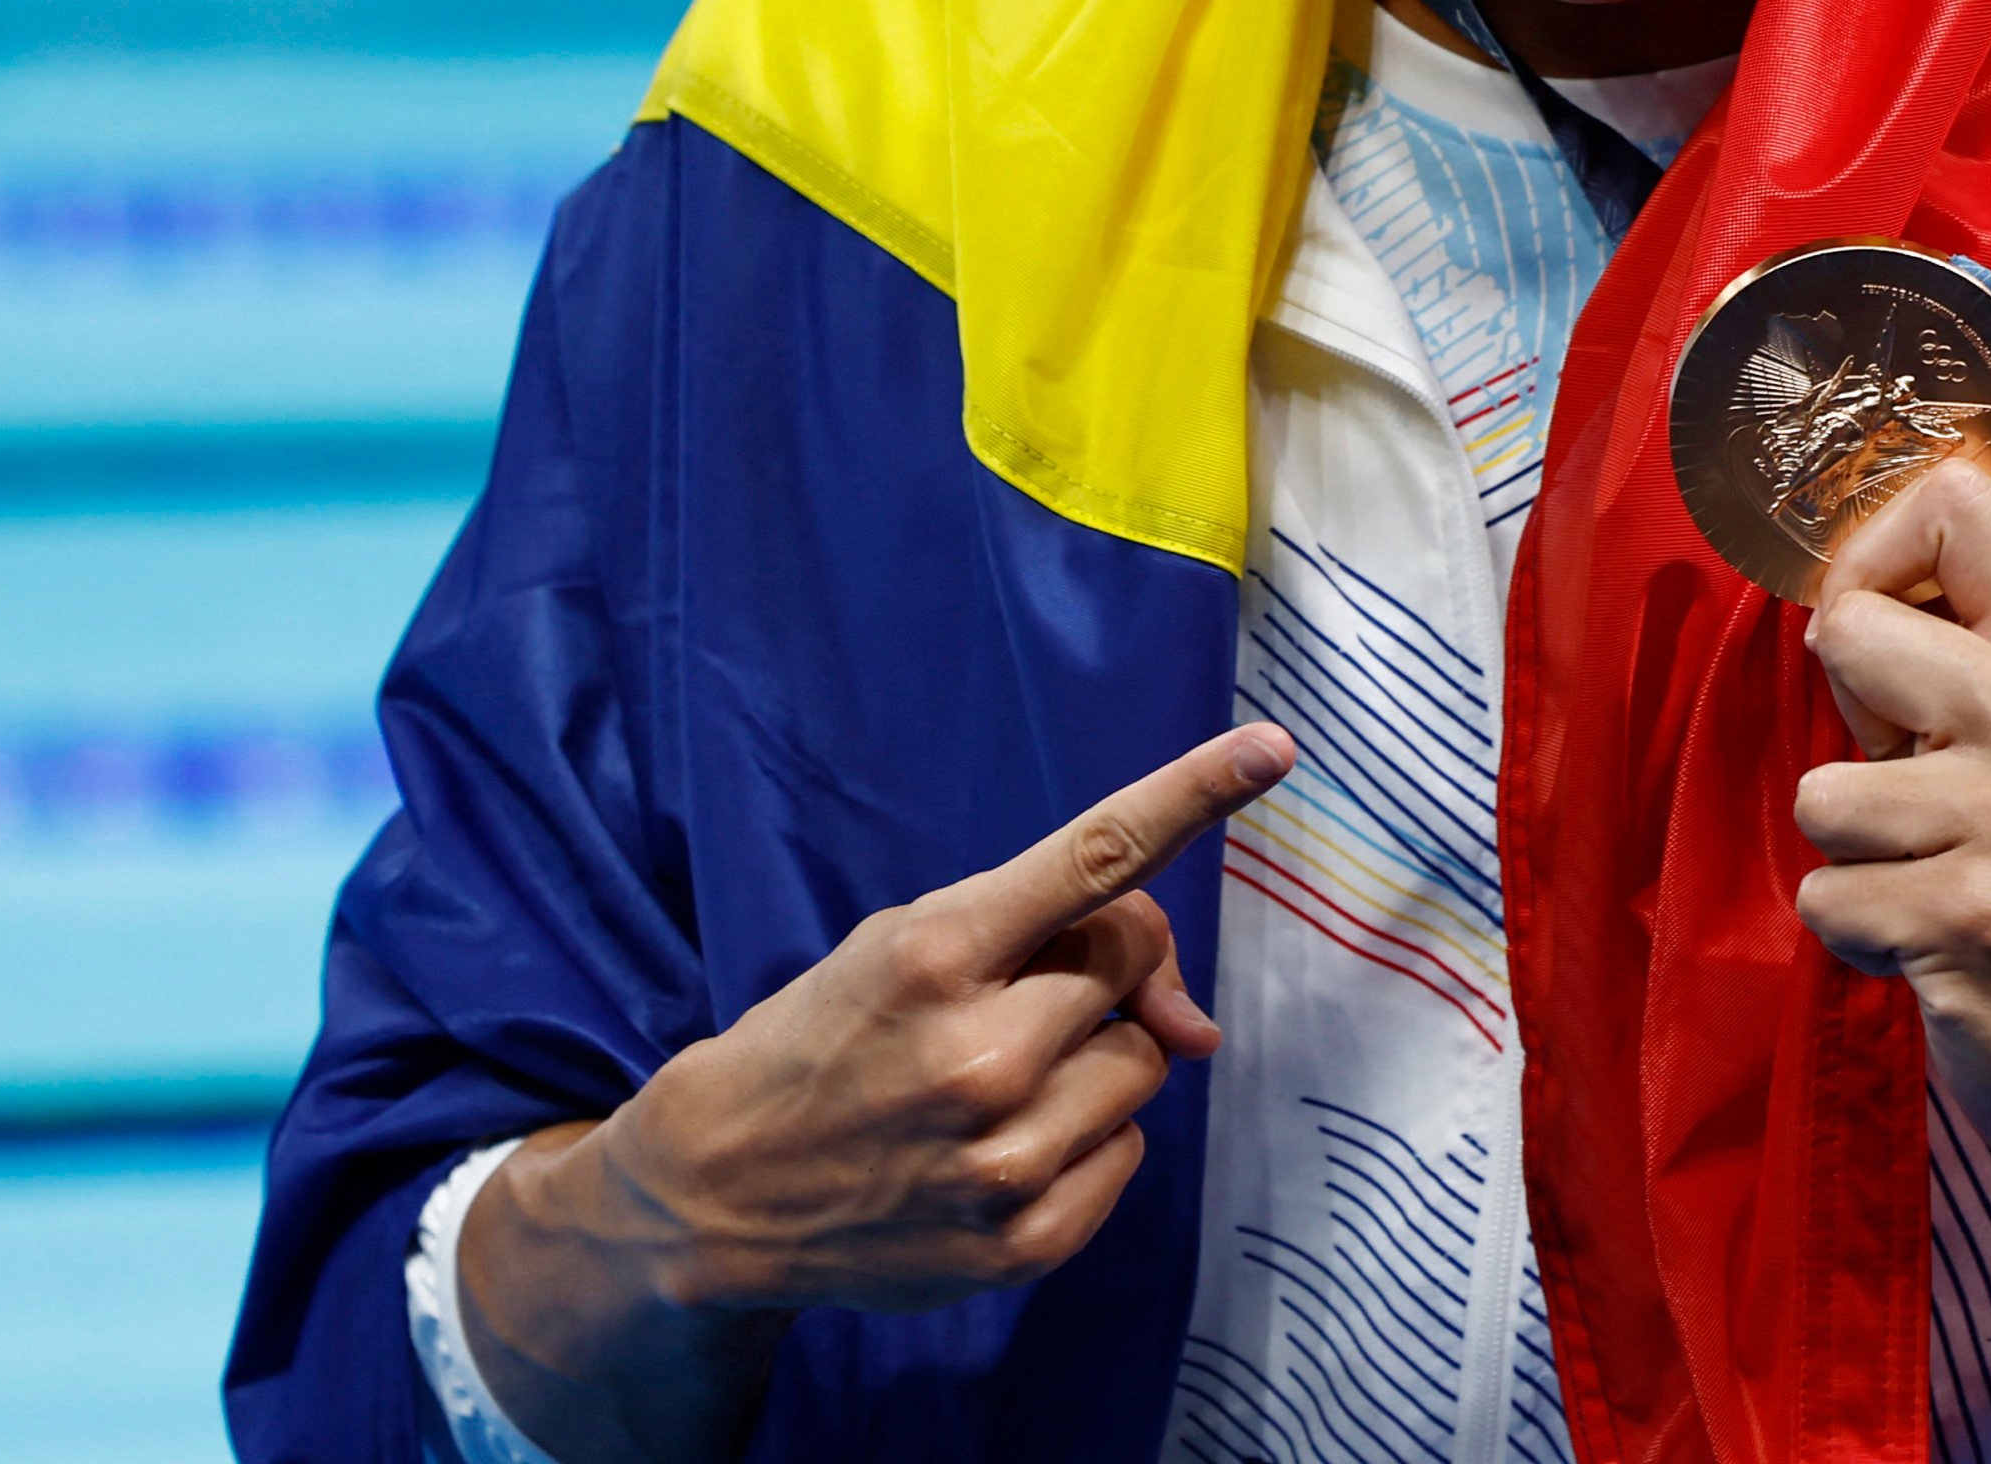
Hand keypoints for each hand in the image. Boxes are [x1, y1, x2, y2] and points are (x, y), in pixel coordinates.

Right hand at [459, 723, 1295, 1463]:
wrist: (718, 1189)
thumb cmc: (829, 1038)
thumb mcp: (904, 946)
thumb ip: (1052, 945)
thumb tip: (1198, 1027)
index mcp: (936, 955)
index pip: (1091, 858)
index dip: (1192, 793)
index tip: (1272, 746)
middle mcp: (977, 1057)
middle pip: (1132, 964)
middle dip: (1098, 969)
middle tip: (1017, 997)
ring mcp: (1002, 1161)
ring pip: (1146, 1063)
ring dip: (1095, 1058)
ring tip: (998, 1081)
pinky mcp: (1022, 1244)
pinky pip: (1130, 1154)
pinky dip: (1087, 1140)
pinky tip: (1002, 1145)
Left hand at [1793, 466, 1990, 1463]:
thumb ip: (1955, 657)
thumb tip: (1837, 595)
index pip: (1964, 503)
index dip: (1874, 551)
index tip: (1875, 627)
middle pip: (1849, 630)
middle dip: (1850, 729)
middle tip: (1912, 794)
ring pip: (1821, 793)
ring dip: (1853, 856)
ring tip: (1929, 882)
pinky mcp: (1965, 923)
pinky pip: (1827, 898)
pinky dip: (1857, 933)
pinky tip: (1927, 946)